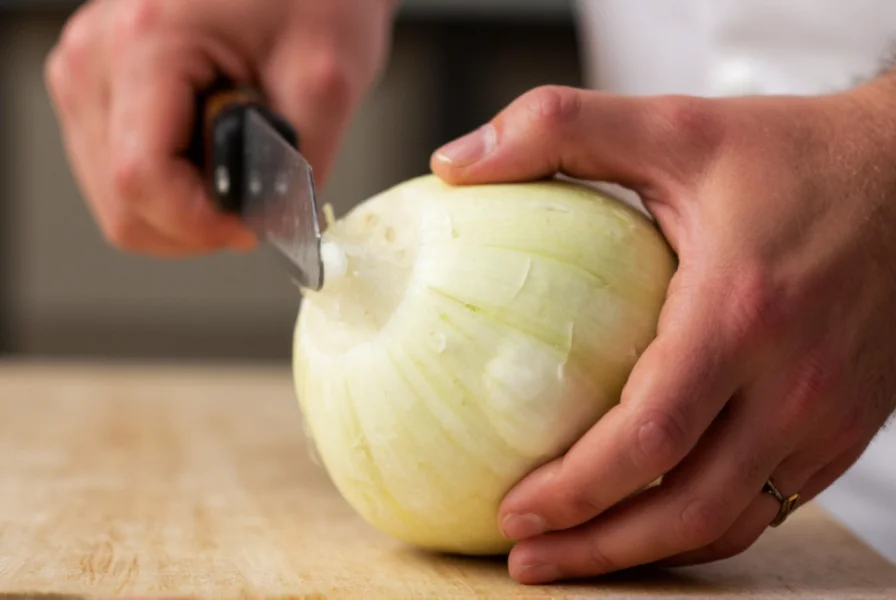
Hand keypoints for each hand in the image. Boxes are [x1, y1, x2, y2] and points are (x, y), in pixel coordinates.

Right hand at [45, 0, 397, 255]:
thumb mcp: (327, 79)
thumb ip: (298, 165)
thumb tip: (270, 229)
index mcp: (147, 43)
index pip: (142, 181)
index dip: (204, 226)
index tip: (255, 224)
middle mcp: (95, 60)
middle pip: (123, 207)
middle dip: (198, 224)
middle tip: (256, 193)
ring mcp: (86, 75)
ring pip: (118, 202)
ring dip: (186, 208)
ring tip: (237, 156)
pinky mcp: (95, 90)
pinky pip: (120, 177)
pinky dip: (174, 186)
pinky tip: (212, 149)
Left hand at [431, 79, 895, 582]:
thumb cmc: (794, 154)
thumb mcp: (673, 126)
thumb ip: (559, 129)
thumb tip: (453, 164)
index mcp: (740, 314)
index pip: (648, 438)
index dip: (575, 490)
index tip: (511, 511)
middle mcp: (792, 382)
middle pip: (686, 508)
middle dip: (598, 549)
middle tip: (526, 560)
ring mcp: (826, 416)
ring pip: (730, 522)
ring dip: (647, 554)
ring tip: (576, 560)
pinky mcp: (843, 427)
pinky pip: (769, 504)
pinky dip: (703, 528)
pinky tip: (652, 523)